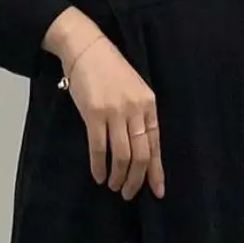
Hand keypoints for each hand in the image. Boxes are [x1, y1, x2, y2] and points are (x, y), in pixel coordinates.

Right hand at [64, 35, 164, 200]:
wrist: (87, 49)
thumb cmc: (110, 71)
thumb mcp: (134, 90)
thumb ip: (139, 116)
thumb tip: (141, 150)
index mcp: (149, 104)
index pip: (156, 145)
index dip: (156, 171)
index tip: (157, 191)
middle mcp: (135, 110)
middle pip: (141, 154)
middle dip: (136, 179)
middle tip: (128, 193)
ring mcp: (115, 112)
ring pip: (122, 155)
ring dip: (118, 176)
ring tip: (113, 186)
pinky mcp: (94, 114)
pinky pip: (99, 148)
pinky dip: (99, 166)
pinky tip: (98, 176)